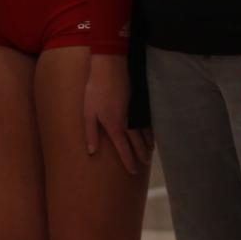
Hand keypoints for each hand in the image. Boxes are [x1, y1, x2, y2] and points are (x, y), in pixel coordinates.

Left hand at [84, 54, 149, 172]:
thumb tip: (91, 152)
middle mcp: (127, 123)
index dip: (128, 161)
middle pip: (137, 143)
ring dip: (148, 143)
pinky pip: (147, 121)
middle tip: (146, 163)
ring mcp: (135, 112)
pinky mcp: (138, 103)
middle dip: (141, 154)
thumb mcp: (88, 113)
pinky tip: (152, 131)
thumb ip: (90, 134)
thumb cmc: (95, 91)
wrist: (110, 68)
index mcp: (114, 127)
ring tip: (151, 151)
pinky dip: (151, 129)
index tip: (133, 171)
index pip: (123, 149)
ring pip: (144, 132)